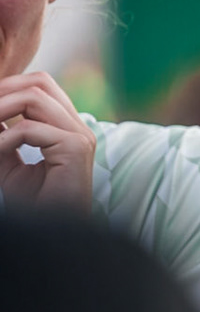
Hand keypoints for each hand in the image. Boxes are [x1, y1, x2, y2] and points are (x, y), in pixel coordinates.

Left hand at [0, 72, 94, 210]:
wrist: (51, 228)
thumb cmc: (32, 199)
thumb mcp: (6, 155)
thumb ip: (0, 130)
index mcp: (66, 127)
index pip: (41, 87)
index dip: (8, 88)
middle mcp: (77, 127)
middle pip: (40, 82)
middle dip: (3, 90)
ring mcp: (80, 136)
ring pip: (34, 97)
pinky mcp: (76, 148)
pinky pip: (29, 128)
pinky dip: (4, 139)